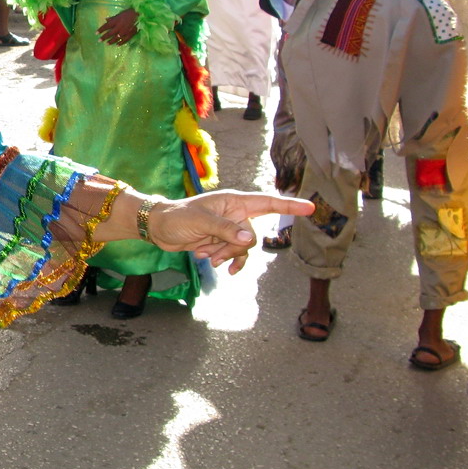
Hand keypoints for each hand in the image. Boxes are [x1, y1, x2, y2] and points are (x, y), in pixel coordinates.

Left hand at [98, 9, 138, 45]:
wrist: (140, 14)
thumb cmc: (128, 13)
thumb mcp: (119, 14)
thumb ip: (112, 18)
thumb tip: (105, 19)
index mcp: (115, 21)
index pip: (106, 26)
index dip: (100, 30)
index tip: (96, 33)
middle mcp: (119, 27)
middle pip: (110, 33)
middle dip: (104, 37)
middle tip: (99, 41)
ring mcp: (124, 31)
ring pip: (116, 38)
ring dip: (111, 41)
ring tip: (106, 44)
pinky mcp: (130, 34)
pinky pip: (124, 40)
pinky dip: (120, 43)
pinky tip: (117, 45)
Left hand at [145, 191, 313, 273]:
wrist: (157, 228)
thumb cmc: (177, 217)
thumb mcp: (201, 222)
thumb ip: (225, 230)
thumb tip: (249, 240)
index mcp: (233, 201)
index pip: (267, 202)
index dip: (289, 205)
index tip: (310, 207)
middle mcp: (235, 214)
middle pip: (252, 235)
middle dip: (234, 248)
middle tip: (211, 252)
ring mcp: (229, 229)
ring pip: (243, 248)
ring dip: (226, 255)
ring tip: (205, 257)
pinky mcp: (221, 241)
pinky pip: (235, 255)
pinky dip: (227, 261)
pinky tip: (217, 267)